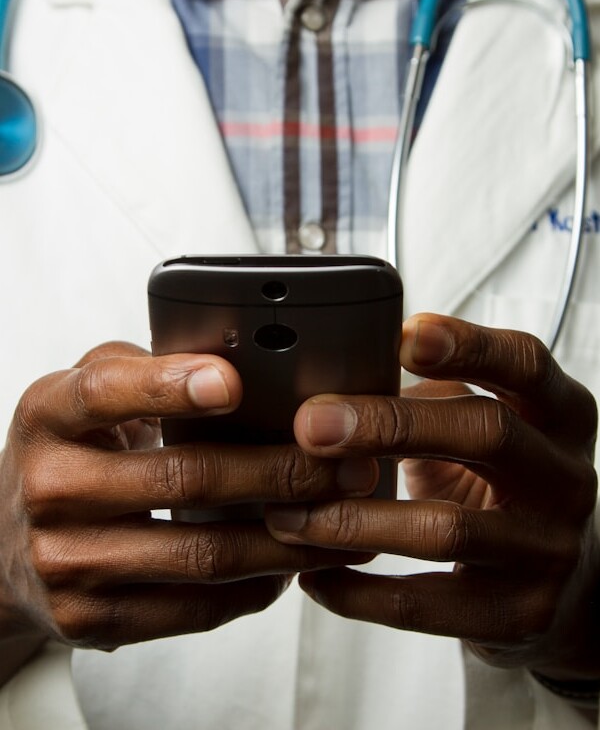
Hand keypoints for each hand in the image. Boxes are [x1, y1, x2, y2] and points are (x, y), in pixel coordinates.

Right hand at [0, 342, 375, 676]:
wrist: (7, 545)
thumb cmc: (68, 454)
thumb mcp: (84, 395)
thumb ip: (144, 370)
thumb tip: (238, 360)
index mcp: (49, 416)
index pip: (106, 392)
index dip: (170, 385)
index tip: (234, 382)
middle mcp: (50, 488)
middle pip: (182, 478)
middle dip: (278, 471)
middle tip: (344, 464)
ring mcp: (65, 561)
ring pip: (200, 553)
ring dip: (285, 538)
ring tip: (342, 519)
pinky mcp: (89, 617)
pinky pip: (190, 609)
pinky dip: (253, 587)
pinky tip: (289, 566)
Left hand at [265, 314, 599, 679]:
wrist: (565, 582)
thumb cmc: (503, 483)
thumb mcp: (486, 428)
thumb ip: (433, 398)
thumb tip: (333, 383)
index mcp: (559, 414)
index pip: (524, 363)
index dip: (467, 345)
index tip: (402, 337)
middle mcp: (565, 477)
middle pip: (486, 432)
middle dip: (389, 425)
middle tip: (311, 425)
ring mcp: (547, 549)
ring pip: (446, 528)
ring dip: (352, 519)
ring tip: (287, 515)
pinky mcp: (519, 614)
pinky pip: (424, 606)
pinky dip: (357, 593)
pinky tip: (314, 576)